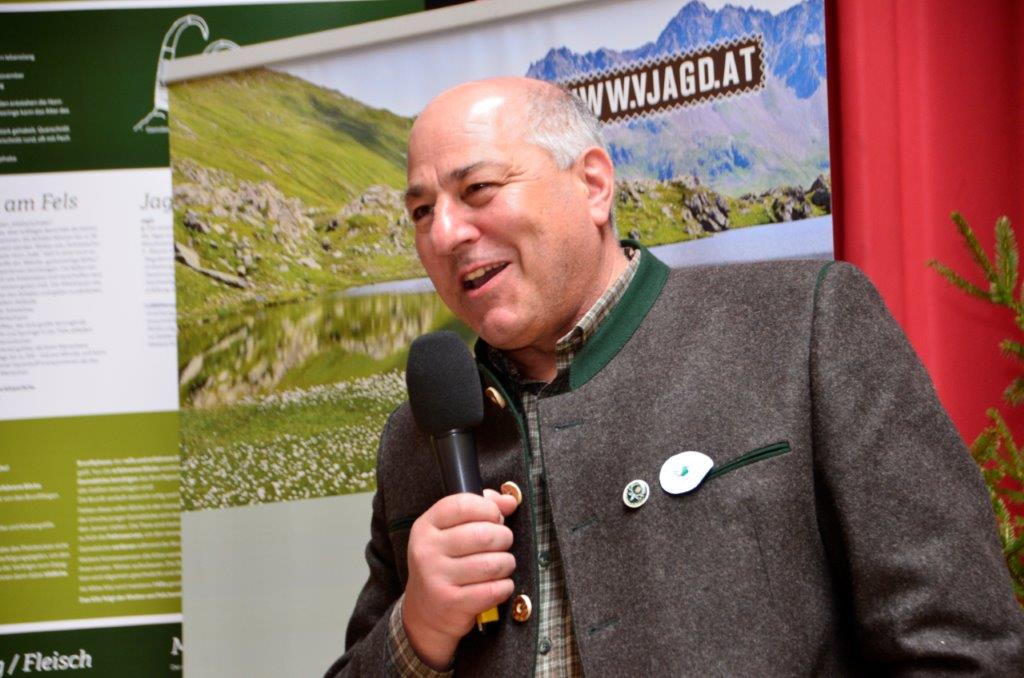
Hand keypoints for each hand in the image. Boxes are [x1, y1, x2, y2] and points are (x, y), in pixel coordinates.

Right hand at [402, 489, 518, 669]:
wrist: (424, 612)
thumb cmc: (445, 564)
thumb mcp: (450, 531)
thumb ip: (480, 508)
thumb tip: (509, 500)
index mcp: (426, 527)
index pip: (463, 505)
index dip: (489, 508)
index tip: (496, 517)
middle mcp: (427, 550)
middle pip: (483, 534)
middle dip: (504, 537)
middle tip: (503, 544)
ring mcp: (436, 578)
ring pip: (492, 563)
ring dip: (507, 563)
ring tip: (503, 565)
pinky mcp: (451, 603)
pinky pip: (493, 590)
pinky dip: (505, 586)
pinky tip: (499, 585)